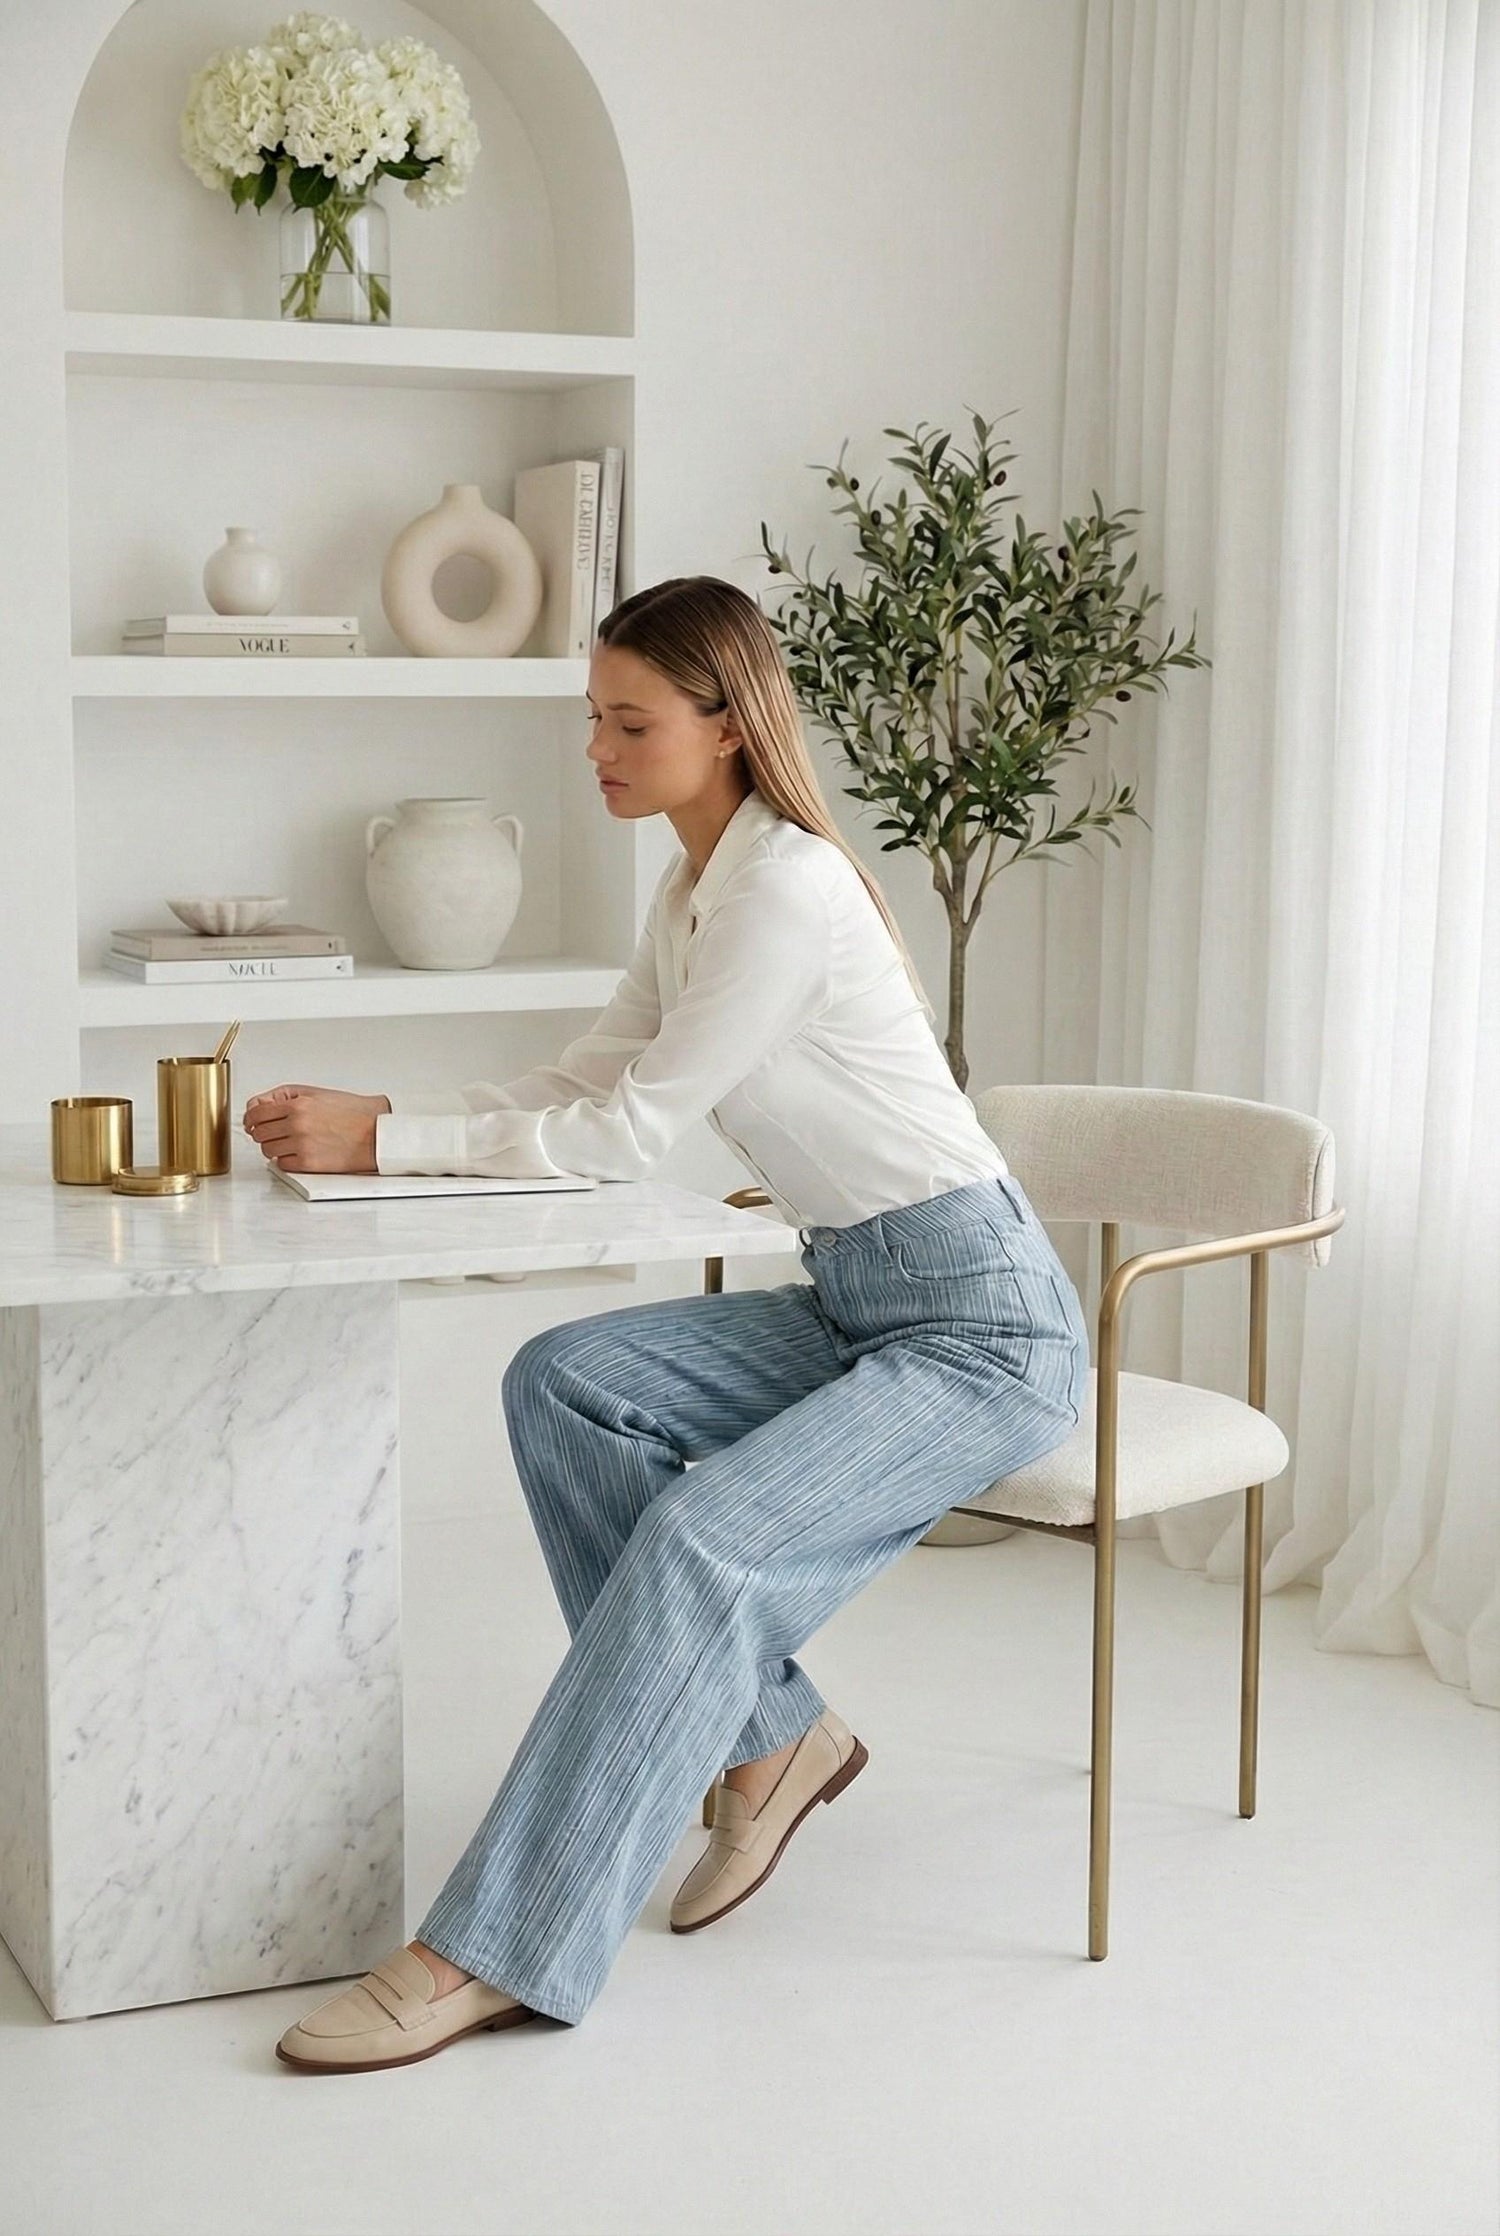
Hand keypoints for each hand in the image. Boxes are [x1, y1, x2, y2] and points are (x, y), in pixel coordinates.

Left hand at [242, 1084, 391, 1173]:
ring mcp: (302, 1145)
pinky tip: (298, 1153)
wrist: (375, 1135)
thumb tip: (257, 1107)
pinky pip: (282, 1164)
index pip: (256, 1112)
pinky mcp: (309, 1164)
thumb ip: (284, 1096)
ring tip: (289, 1143)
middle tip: (275, 1132)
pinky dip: (286, 1160)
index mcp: (299, 1105)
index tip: (252, 1122)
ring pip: (267, 1150)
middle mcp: (297, 1125)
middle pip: (259, 1133)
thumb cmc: (352, 1113)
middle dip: (264, 1132)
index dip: (251, 1118)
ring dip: (274, 1147)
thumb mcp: (316, 1093)